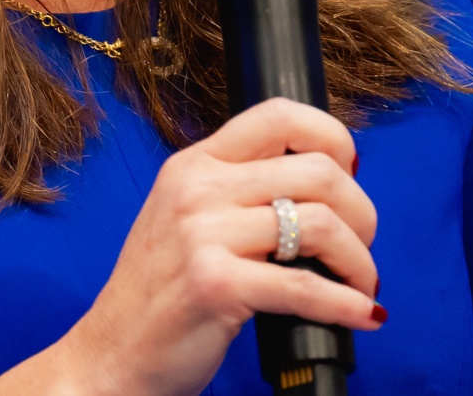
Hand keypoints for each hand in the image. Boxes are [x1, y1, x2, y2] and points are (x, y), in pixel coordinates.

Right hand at [0, 97, 382, 395]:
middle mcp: (198, 188)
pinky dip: (346, 303)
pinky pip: (305, 287)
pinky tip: (362, 313)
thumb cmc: (161, 294)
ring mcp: (204, 236)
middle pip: (318, 171)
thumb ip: (240, 191)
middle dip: (360, 211)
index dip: (333, 137)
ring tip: (361, 283)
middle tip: (361, 244)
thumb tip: (328, 183)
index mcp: (195, 164)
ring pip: (321, 224)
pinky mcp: (216, 286)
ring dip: (359, 260)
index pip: (280, 115)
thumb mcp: (188, 218)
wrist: (110, 357)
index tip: (352, 172)